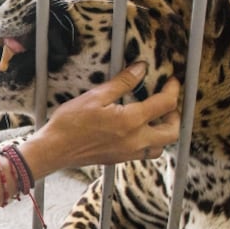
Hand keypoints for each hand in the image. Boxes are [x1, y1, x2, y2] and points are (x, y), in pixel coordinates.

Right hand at [19, 62, 180, 176]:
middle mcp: (135, 140)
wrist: (54, 150)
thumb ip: (122, 82)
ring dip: (165, 132)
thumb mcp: (95, 96)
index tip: (172, 81)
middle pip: (172, 131)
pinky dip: (150, 141)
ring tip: (157, 118)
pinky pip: (145, 153)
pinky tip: (139, 130)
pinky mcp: (120, 159)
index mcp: (131, 121)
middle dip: (176, 115)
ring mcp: (129, 153)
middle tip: (169, 102)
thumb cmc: (70, 123)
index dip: (173, 89)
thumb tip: (141, 69)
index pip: (165, 104)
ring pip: (161, 147)